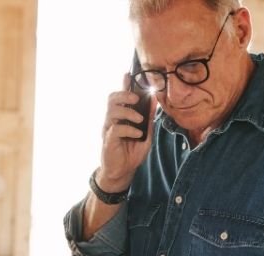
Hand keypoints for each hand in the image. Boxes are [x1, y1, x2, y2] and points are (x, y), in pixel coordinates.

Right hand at [97, 73, 155, 191]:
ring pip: (112, 111)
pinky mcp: (108, 140)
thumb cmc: (132, 152)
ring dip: (128, 112)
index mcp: (121, 117)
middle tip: (136, 99)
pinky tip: (137, 134)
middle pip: (112, 99)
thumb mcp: (146, 134)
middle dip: (124, 95)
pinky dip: (129, 129)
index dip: (123, 85)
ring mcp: (109, 129)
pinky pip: (116, 128)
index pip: (120, 96)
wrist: (124, 172)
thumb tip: (155, 101)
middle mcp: (112, 120)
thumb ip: (149, 119)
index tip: (128, 74)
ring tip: (139, 119)